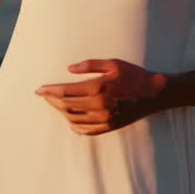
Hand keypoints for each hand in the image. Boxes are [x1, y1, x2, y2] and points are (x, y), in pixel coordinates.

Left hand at [35, 58, 166, 134]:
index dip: (49, 91)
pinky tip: (71, 119)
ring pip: (73, 118)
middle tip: (46, 95)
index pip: (65, 91)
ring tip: (58, 104)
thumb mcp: (112, 63)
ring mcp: (104, 119)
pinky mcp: (109, 127)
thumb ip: (89, 65)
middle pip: (66, 106)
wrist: (154, 94)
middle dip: (52, 100)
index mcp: (98, 88)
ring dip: (62, 112)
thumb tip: (69, 69)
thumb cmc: (134, 75)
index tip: (39, 89)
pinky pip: (85, 130)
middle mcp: (99, 106)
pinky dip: (74, 125)